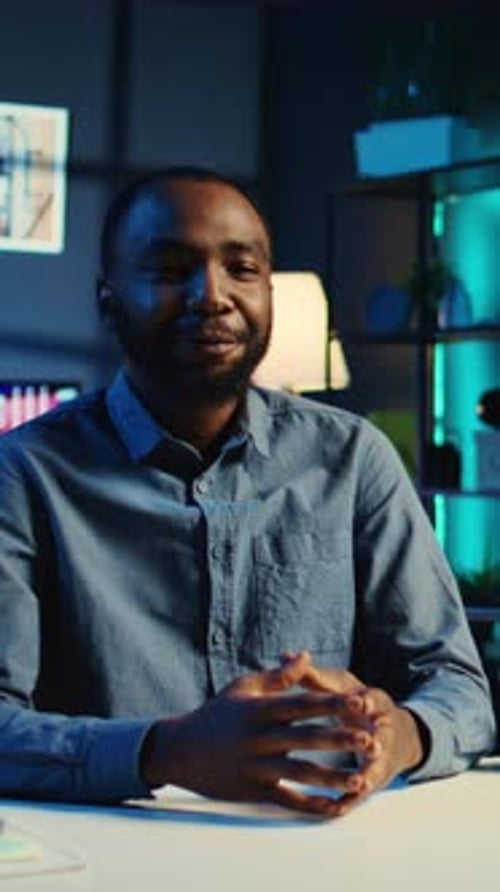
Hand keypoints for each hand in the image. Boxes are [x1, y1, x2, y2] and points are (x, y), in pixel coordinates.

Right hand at [140, 653, 379, 816]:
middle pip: (307, 738)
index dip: (332, 703)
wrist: (180, 751)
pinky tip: (336, 806)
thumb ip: (278, 676)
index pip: (302, 705)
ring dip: (333, 777)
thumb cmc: (215, 714)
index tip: (360, 701)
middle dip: (341, 740)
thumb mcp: (243, 688)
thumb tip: (307, 656)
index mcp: (260, 710)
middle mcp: (260, 738)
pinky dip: (313, 805)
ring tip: (361, 779)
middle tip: (372, 740)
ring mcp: (256, 767)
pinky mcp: (254, 792)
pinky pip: (288, 800)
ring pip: (301, 773)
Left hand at [298, 662, 426, 815]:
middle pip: (381, 735)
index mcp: (374, 703)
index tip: (359, 702)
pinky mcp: (371, 780)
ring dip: (368, 775)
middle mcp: (381, 730)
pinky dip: (351, 800)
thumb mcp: (341, 687)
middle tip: (370, 745)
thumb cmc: (355, 704)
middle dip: (375, 740)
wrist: (391, 735)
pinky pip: (361, 794)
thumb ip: (314, 676)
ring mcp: (379, 758)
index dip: (367, 701)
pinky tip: (336, 808)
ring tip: (357, 783)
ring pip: (375, 768)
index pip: (374, 699)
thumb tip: (284, 655)